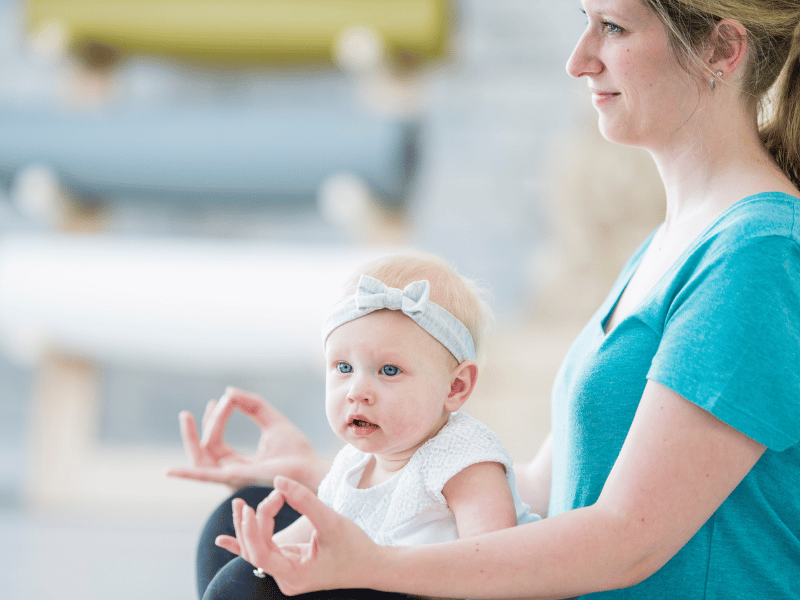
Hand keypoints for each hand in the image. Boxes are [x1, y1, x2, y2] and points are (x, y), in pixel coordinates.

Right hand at [165, 387, 330, 491]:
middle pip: (204, 450)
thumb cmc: (296, 450)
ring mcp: (231, 477)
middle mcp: (231, 472)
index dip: (217, 418)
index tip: (226, 399)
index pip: (217, 440)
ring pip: (202, 458)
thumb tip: (228, 392)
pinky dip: (187, 474)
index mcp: (238, 462)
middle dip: (197, 430)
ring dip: (193, 437)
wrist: (311, 467)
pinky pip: (205, 476)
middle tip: (187, 413)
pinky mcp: (236, 479)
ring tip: (187, 416)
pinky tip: (169, 470)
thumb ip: (252, 405)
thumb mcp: (271, 420)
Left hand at [216, 476, 383, 595]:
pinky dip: (245, 542)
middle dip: (254, 521)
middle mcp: (285, 579)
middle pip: (255, 549)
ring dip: (246, 527)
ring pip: (256, 549)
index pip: (260, 553)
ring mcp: (286, 573)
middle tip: (272, 495)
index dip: (250, 529)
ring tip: (238, 504)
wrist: (373, 566)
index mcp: (293, 575)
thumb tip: (278, 481)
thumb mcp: (331, 521)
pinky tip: (224, 539)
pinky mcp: (290, 565)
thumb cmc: (355, 547)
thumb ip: (304, 501)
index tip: (253, 505)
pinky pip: (263, 553)